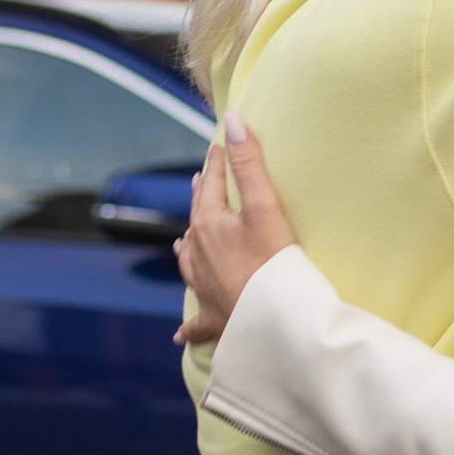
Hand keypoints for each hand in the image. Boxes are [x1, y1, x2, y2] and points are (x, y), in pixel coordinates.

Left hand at [173, 114, 299, 345]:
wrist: (274, 323)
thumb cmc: (273, 265)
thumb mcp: (264, 208)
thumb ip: (248, 164)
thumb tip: (232, 120)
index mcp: (208, 226)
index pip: (210, 186)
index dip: (216, 164)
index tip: (217, 145)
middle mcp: (198, 256)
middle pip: (197, 220)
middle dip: (200, 199)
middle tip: (200, 181)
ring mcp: (204, 288)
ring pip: (189, 263)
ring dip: (188, 250)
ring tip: (183, 241)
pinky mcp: (215, 319)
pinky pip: (196, 321)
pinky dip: (188, 324)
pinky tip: (180, 334)